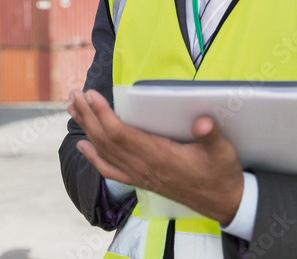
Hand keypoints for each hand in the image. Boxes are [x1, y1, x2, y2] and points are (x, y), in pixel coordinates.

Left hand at [68, 89, 243, 224]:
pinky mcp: (140, 181)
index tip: (91, 95)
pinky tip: (82, 146)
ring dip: (87, 129)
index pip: (121, 133)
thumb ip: (211, 136)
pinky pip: (110, 170)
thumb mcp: (223, 152)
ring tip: (73, 108)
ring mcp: (140, 175)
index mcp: (159, 156)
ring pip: (104, 151)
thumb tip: (203, 121)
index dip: (103, 114)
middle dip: (88, 115)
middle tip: (74, 94)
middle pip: (106, 139)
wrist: (223, 202)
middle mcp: (143, 166)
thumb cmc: (221, 173)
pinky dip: (93, 158)